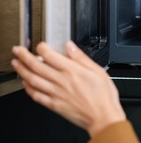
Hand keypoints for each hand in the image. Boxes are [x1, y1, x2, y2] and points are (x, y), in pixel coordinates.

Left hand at [11, 41, 125, 136]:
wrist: (103, 116)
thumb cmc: (103, 95)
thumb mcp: (98, 70)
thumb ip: (81, 57)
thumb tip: (70, 46)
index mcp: (72, 71)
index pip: (50, 55)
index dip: (41, 48)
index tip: (39, 45)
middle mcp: (61, 81)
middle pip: (37, 66)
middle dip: (24, 56)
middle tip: (18, 50)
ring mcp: (56, 93)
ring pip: (33, 80)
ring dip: (22, 70)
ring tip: (17, 64)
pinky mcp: (54, 105)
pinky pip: (36, 96)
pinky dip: (28, 88)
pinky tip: (26, 84)